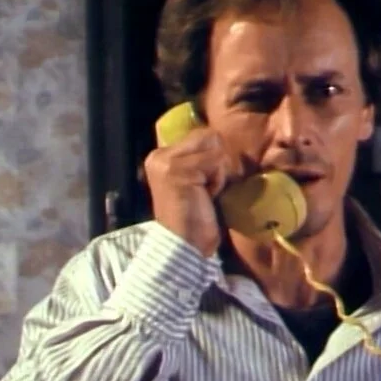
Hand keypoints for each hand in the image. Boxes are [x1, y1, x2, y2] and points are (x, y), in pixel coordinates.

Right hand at [144, 128, 230, 256]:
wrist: (184, 245)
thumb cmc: (194, 216)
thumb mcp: (195, 179)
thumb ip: (200, 157)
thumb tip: (220, 139)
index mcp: (161, 156)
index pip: (201, 135)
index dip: (213, 157)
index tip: (203, 183)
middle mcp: (159, 155)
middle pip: (209, 136)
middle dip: (217, 163)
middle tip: (205, 188)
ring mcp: (166, 161)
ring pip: (214, 148)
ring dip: (218, 173)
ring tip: (204, 192)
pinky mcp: (177, 169)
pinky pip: (215, 162)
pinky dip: (217, 181)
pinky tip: (205, 196)